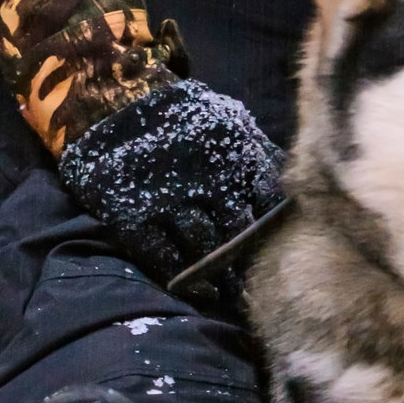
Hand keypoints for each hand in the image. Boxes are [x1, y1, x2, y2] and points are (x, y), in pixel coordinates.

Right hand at [58, 79, 285, 286]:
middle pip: (238, 229)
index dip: (272, 230)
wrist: (112, 106)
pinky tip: (199, 293)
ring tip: (231, 296)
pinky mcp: (133, 213)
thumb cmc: (183, 116)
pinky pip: (163, 255)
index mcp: (235, 147)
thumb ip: (259, 151)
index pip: (267, 198)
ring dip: (220, 275)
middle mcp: (206, 172)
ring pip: (204, 246)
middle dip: (247, 260)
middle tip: (254, 286)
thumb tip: (290, 194)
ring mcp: (168, 194)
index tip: (280, 252)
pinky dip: (183, 278)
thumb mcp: (227, 118)